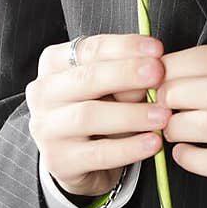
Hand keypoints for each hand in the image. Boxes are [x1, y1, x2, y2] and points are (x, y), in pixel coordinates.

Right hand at [25, 33, 172, 199]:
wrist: (77, 157)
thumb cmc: (97, 106)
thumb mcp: (109, 85)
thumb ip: (125, 76)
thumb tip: (152, 74)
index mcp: (54, 63)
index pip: (90, 48)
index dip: (126, 46)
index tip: (157, 49)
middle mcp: (43, 92)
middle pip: (87, 78)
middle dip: (127, 73)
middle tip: (159, 73)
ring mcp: (46, 128)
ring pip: (89, 116)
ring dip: (132, 114)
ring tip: (163, 115)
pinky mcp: (58, 160)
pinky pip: (97, 153)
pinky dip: (129, 148)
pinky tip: (153, 142)